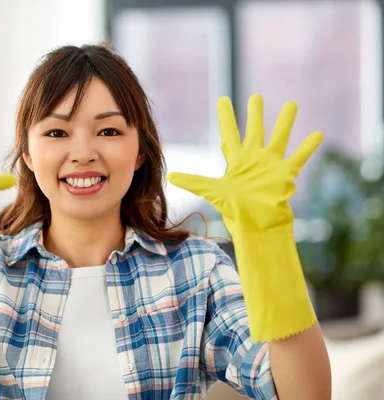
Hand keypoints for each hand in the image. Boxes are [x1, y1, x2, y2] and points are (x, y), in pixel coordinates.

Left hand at [167, 94, 322, 234]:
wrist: (256, 224)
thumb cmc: (234, 210)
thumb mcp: (211, 190)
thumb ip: (193, 181)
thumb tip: (170, 177)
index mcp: (236, 160)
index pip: (229, 132)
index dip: (226, 117)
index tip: (224, 99)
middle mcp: (254, 159)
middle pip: (255, 130)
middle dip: (255, 114)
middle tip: (256, 96)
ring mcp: (271, 165)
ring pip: (280, 137)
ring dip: (285, 121)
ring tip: (292, 103)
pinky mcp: (286, 173)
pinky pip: (299, 156)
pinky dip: (308, 146)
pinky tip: (317, 133)